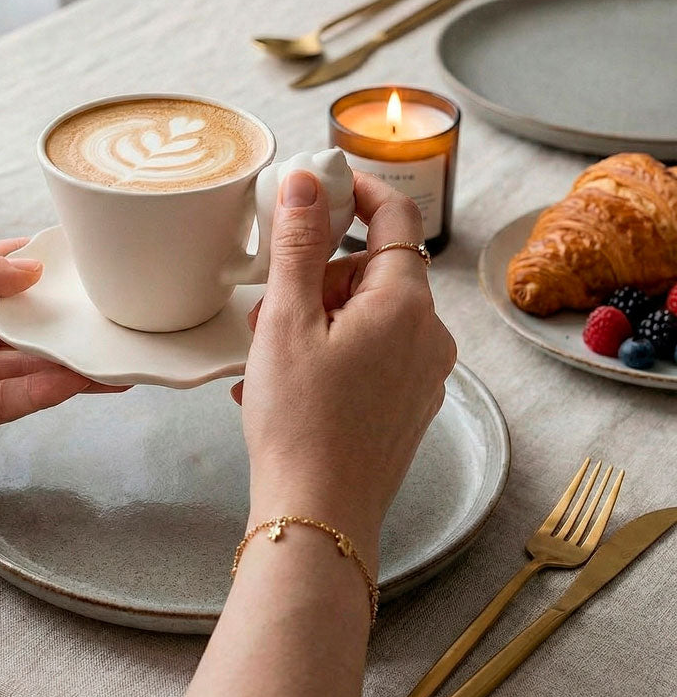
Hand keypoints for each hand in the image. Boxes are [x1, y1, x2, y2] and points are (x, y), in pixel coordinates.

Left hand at [0, 241, 122, 476]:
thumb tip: (34, 269)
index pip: (12, 272)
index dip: (52, 268)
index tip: (97, 263)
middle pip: (32, 323)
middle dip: (74, 320)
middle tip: (124, 317)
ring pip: (32, 363)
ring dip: (73, 360)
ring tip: (119, 355)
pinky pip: (15, 401)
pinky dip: (48, 391)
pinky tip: (79, 382)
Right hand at [235, 171, 455, 564]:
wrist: (318, 515)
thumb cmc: (300, 420)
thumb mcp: (286, 321)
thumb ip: (299, 244)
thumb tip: (306, 181)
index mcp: (405, 305)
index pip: (396, 216)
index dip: (358, 190)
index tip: (319, 186)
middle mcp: (429, 335)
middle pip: (373, 271)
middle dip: (318, 276)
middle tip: (268, 306)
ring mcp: (423, 374)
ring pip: (369, 315)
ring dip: (318, 317)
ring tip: (268, 355)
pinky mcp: (409, 404)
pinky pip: (372, 354)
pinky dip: (331, 351)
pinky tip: (287, 382)